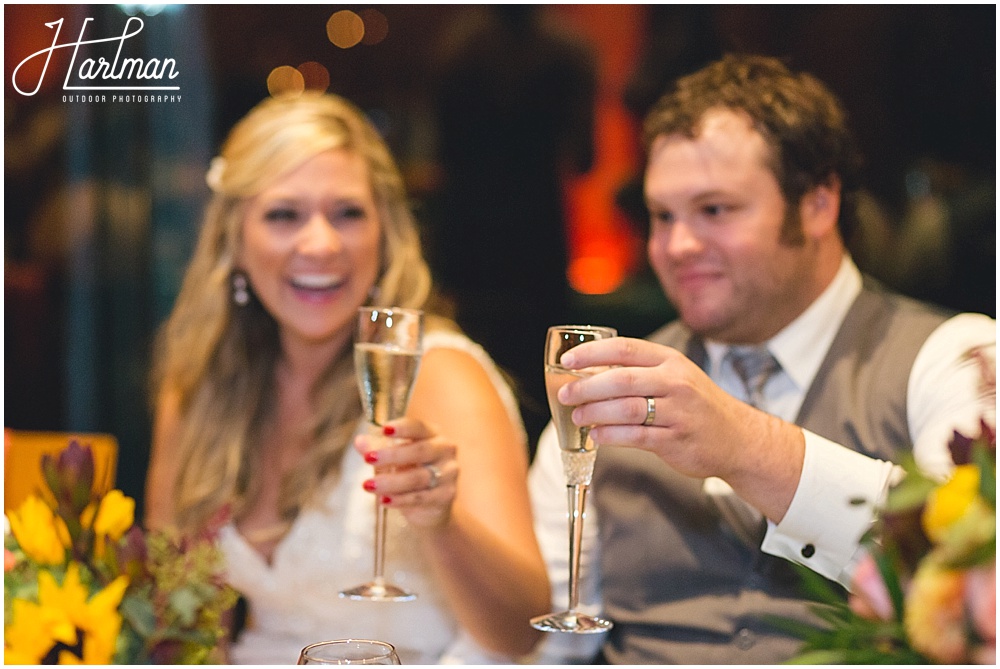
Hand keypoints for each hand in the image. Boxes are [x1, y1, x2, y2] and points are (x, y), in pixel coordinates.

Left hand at [354, 417, 458, 530]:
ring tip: (368, 485)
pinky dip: (400, 499)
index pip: (419, 427)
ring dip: (391, 481)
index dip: (402, 427)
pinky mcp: (446, 495)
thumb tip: (360, 441)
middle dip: (392, 455)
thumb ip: (377, 448)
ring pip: (418, 477)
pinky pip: (420, 497)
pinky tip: (383, 500)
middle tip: (368, 458)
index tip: (384, 429)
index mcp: (433, 434)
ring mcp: (448, 474)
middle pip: (420, 451)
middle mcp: (445, 451)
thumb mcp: (391, 458)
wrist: (430, 503)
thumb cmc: (410, 471)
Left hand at [556, 336, 803, 521]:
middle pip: (621, 379)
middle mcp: (675, 382)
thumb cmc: (696, 405)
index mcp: (670, 361)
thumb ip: (639, 372)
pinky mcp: (675, 440)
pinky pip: (635, 436)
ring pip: (625, 409)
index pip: (624, 349)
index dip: (592, 353)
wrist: (738, 438)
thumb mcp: (675, 376)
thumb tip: (588, 372)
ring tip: (577, 416)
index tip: (567, 361)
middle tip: (565, 394)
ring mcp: (678, 412)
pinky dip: (610, 436)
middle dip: (587, 387)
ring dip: (594, 413)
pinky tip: (596, 436)